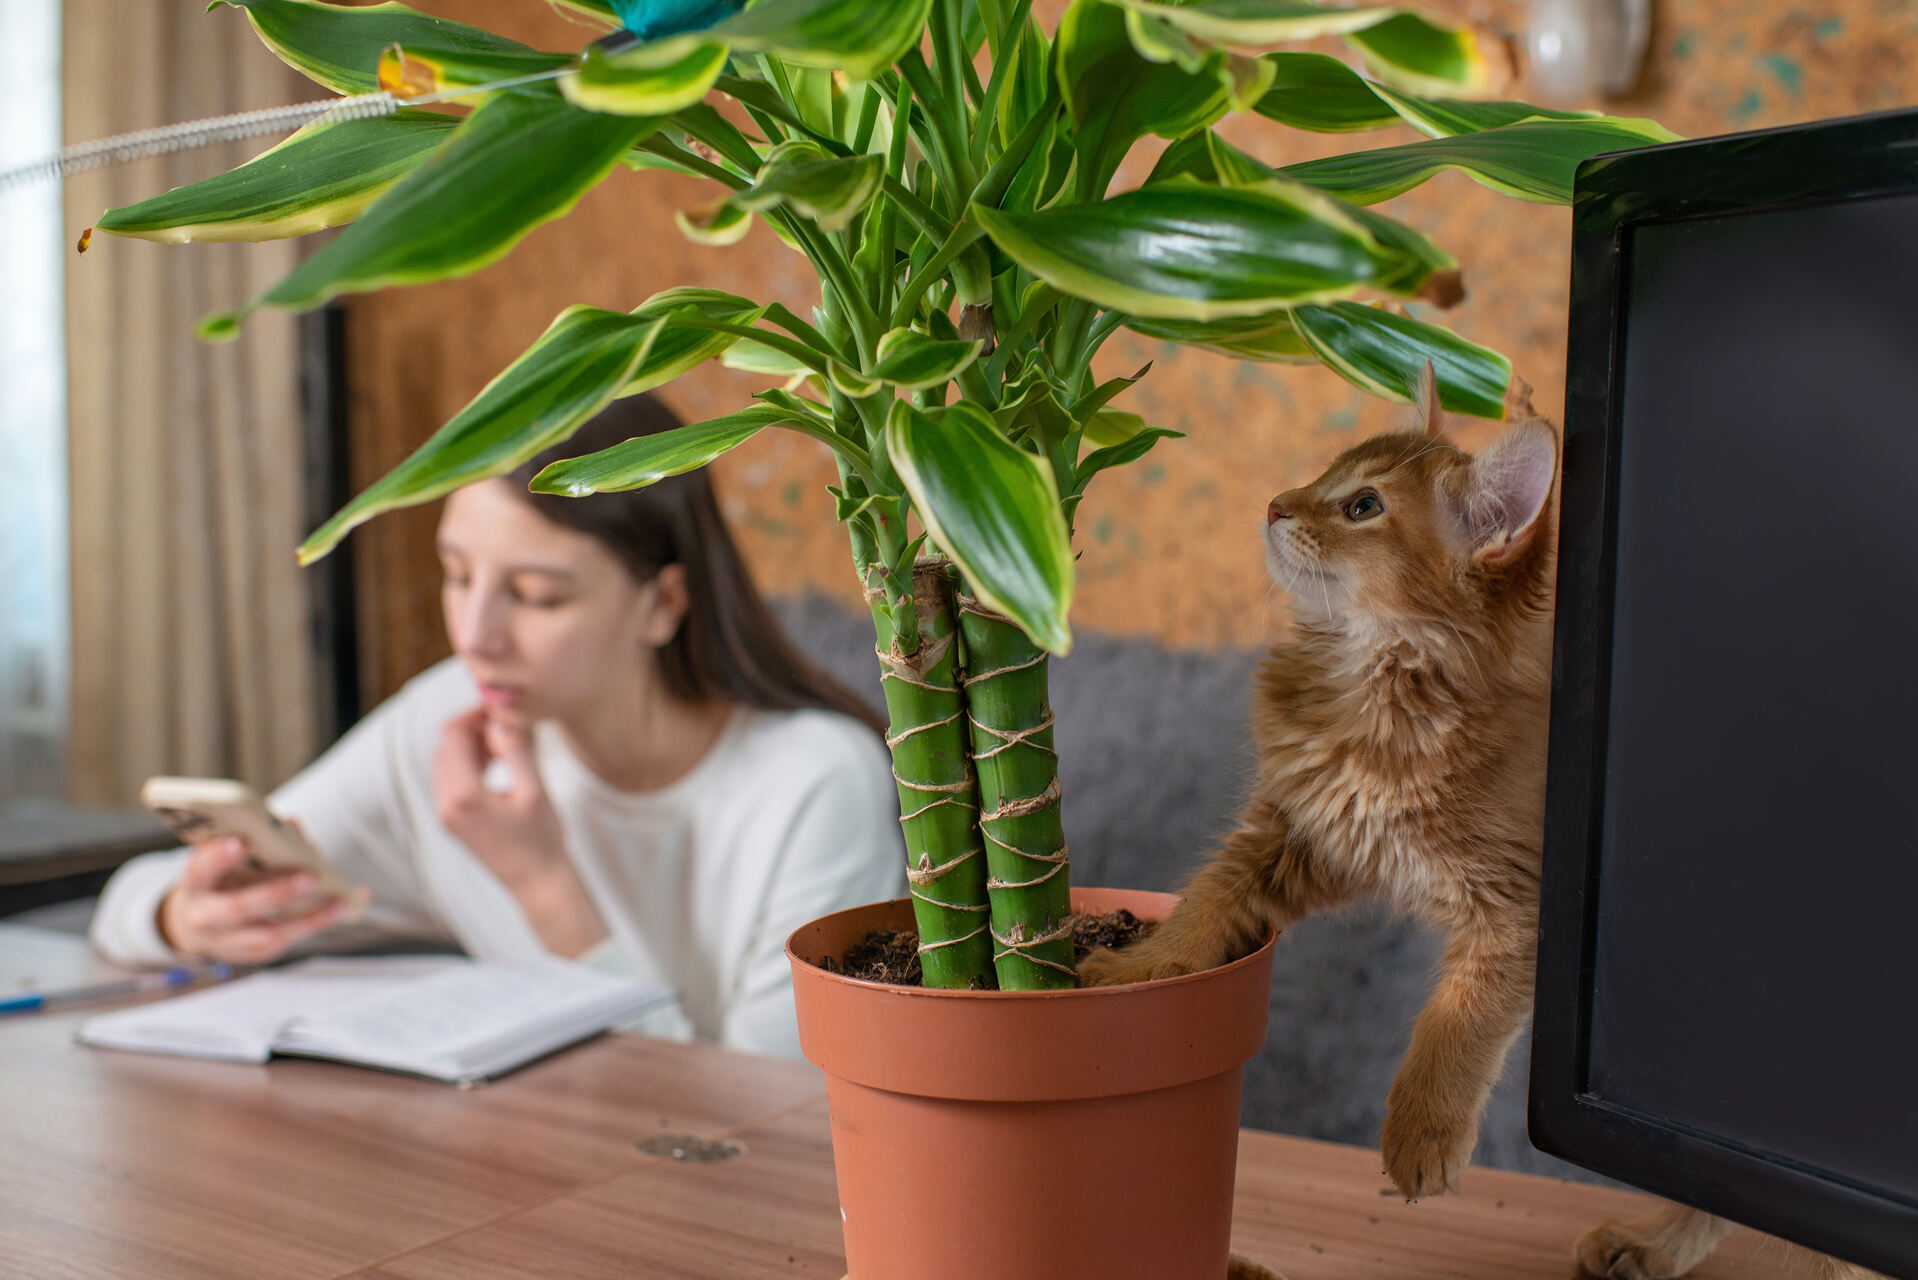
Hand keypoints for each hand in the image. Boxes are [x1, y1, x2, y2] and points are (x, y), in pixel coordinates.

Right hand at [158, 836, 365, 964]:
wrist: (198, 922)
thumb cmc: (221, 877)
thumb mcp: (226, 856)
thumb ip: (256, 840)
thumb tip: (291, 829)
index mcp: (196, 883)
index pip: (201, 869)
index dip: (220, 858)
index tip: (242, 842)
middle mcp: (205, 916)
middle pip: (239, 908)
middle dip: (277, 892)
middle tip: (312, 877)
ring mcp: (227, 941)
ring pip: (269, 934)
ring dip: (309, 918)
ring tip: (341, 902)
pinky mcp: (252, 953)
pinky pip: (286, 941)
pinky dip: (317, 924)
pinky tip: (344, 908)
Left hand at [433, 708, 566, 889]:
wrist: (536, 881)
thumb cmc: (541, 838)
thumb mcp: (534, 791)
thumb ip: (515, 752)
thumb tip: (498, 722)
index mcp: (463, 794)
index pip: (454, 735)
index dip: (474, 715)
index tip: (499, 711)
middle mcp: (446, 803)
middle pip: (446, 746)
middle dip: (472, 730)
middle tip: (505, 727)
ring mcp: (445, 813)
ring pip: (445, 761)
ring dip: (469, 747)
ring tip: (503, 746)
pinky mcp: (451, 820)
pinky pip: (449, 779)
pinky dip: (467, 765)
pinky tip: (494, 766)